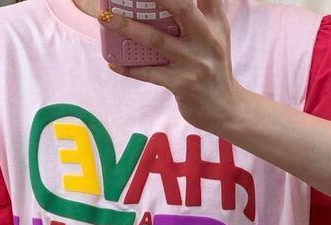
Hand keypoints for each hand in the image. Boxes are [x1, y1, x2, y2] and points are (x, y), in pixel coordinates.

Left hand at [102, 0, 246, 133]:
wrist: (226, 109)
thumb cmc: (214, 66)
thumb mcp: (216, 35)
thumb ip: (202, 11)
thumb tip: (169, 1)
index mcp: (215, 22)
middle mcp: (207, 39)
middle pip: (182, 7)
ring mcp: (194, 63)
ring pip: (157, 40)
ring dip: (127, 27)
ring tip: (104, 19)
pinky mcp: (182, 85)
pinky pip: (149, 74)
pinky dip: (129, 68)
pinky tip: (113, 62)